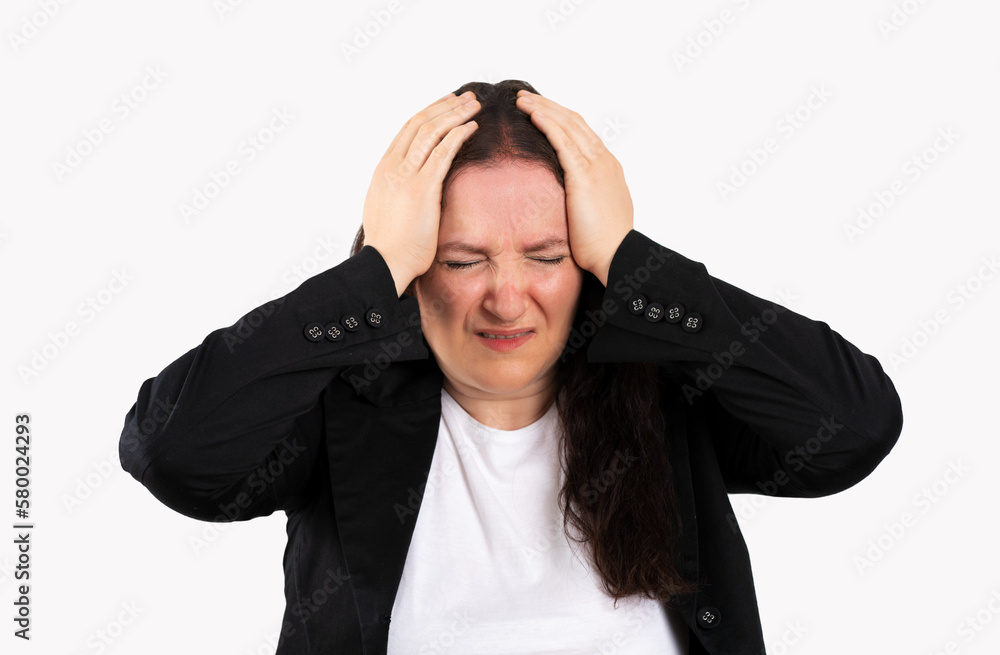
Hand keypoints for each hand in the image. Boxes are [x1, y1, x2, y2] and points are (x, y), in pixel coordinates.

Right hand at [361, 91, 480, 296]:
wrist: (384, 263)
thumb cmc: (389, 245)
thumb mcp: (388, 209)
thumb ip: (399, 192)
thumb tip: (412, 190)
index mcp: (384, 170)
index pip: (407, 130)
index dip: (429, 113)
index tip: (446, 104)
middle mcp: (392, 166)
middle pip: (419, 123)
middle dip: (445, 106)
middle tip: (465, 97)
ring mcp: (406, 175)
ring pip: (431, 132)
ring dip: (455, 114)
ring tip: (474, 105)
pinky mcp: (422, 188)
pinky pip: (442, 153)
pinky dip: (458, 136)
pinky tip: (472, 127)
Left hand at [514, 90, 633, 286]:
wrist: (617, 255)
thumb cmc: (605, 245)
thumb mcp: (595, 214)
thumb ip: (584, 199)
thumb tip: (568, 199)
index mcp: (608, 168)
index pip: (583, 133)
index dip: (561, 119)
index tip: (542, 112)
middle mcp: (604, 161)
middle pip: (574, 122)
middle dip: (549, 106)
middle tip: (526, 97)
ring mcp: (596, 165)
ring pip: (567, 125)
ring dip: (544, 108)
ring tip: (522, 100)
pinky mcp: (584, 175)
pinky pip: (563, 140)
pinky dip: (547, 123)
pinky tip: (532, 114)